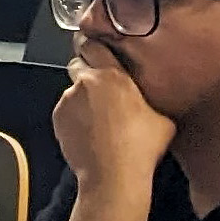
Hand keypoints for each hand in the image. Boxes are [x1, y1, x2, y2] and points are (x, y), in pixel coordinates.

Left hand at [54, 41, 175, 187]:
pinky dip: (73, 116)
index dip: (94, 46)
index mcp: (113, 75)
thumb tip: (155, 98)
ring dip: (81, 98)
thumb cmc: (140, 148)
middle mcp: (86, 82)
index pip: (94, 44)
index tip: (98, 50)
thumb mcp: (162, 118)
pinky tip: (89, 132)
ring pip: (72, 89)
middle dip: (87, 71)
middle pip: (78, 63)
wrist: (113, 176)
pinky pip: (65, 110)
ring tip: (98, 120)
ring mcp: (68, 100)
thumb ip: (152, 98)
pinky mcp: (57, 118)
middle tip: (101, 88)